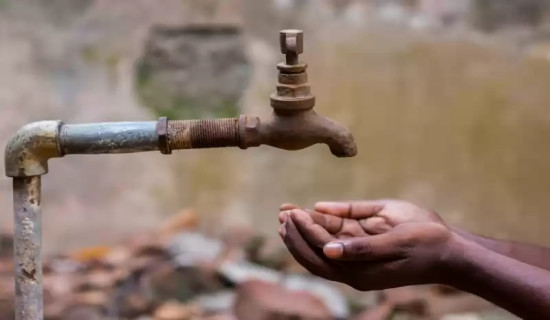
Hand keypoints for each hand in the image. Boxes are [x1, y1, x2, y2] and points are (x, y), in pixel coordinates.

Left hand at [278, 201, 456, 290]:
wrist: (449, 252)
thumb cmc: (426, 244)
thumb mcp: (396, 241)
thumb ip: (363, 247)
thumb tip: (329, 250)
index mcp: (360, 271)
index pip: (322, 251)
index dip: (305, 232)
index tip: (293, 212)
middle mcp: (354, 268)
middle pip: (315, 254)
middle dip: (296, 234)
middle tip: (282, 212)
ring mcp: (358, 260)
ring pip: (322, 247)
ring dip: (304, 231)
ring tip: (286, 213)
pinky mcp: (363, 249)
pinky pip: (337, 239)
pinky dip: (322, 226)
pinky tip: (312, 213)